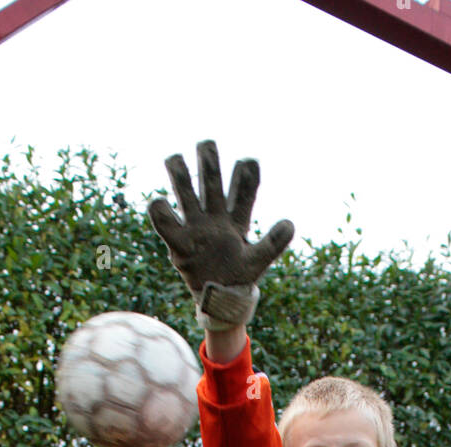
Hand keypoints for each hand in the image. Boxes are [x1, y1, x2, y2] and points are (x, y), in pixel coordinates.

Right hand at [147, 139, 293, 330]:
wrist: (220, 298)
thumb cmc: (239, 277)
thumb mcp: (258, 262)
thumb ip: (272, 243)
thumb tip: (290, 223)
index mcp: (237, 219)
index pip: (244, 190)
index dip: (246, 175)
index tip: (249, 162)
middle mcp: (215, 216)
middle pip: (211, 181)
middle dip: (209, 161)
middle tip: (206, 143)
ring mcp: (196, 226)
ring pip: (185, 192)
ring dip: (179, 174)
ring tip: (174, 158)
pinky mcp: (178, 242)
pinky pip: (164, 223)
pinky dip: (160, 211)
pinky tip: (160, 203)